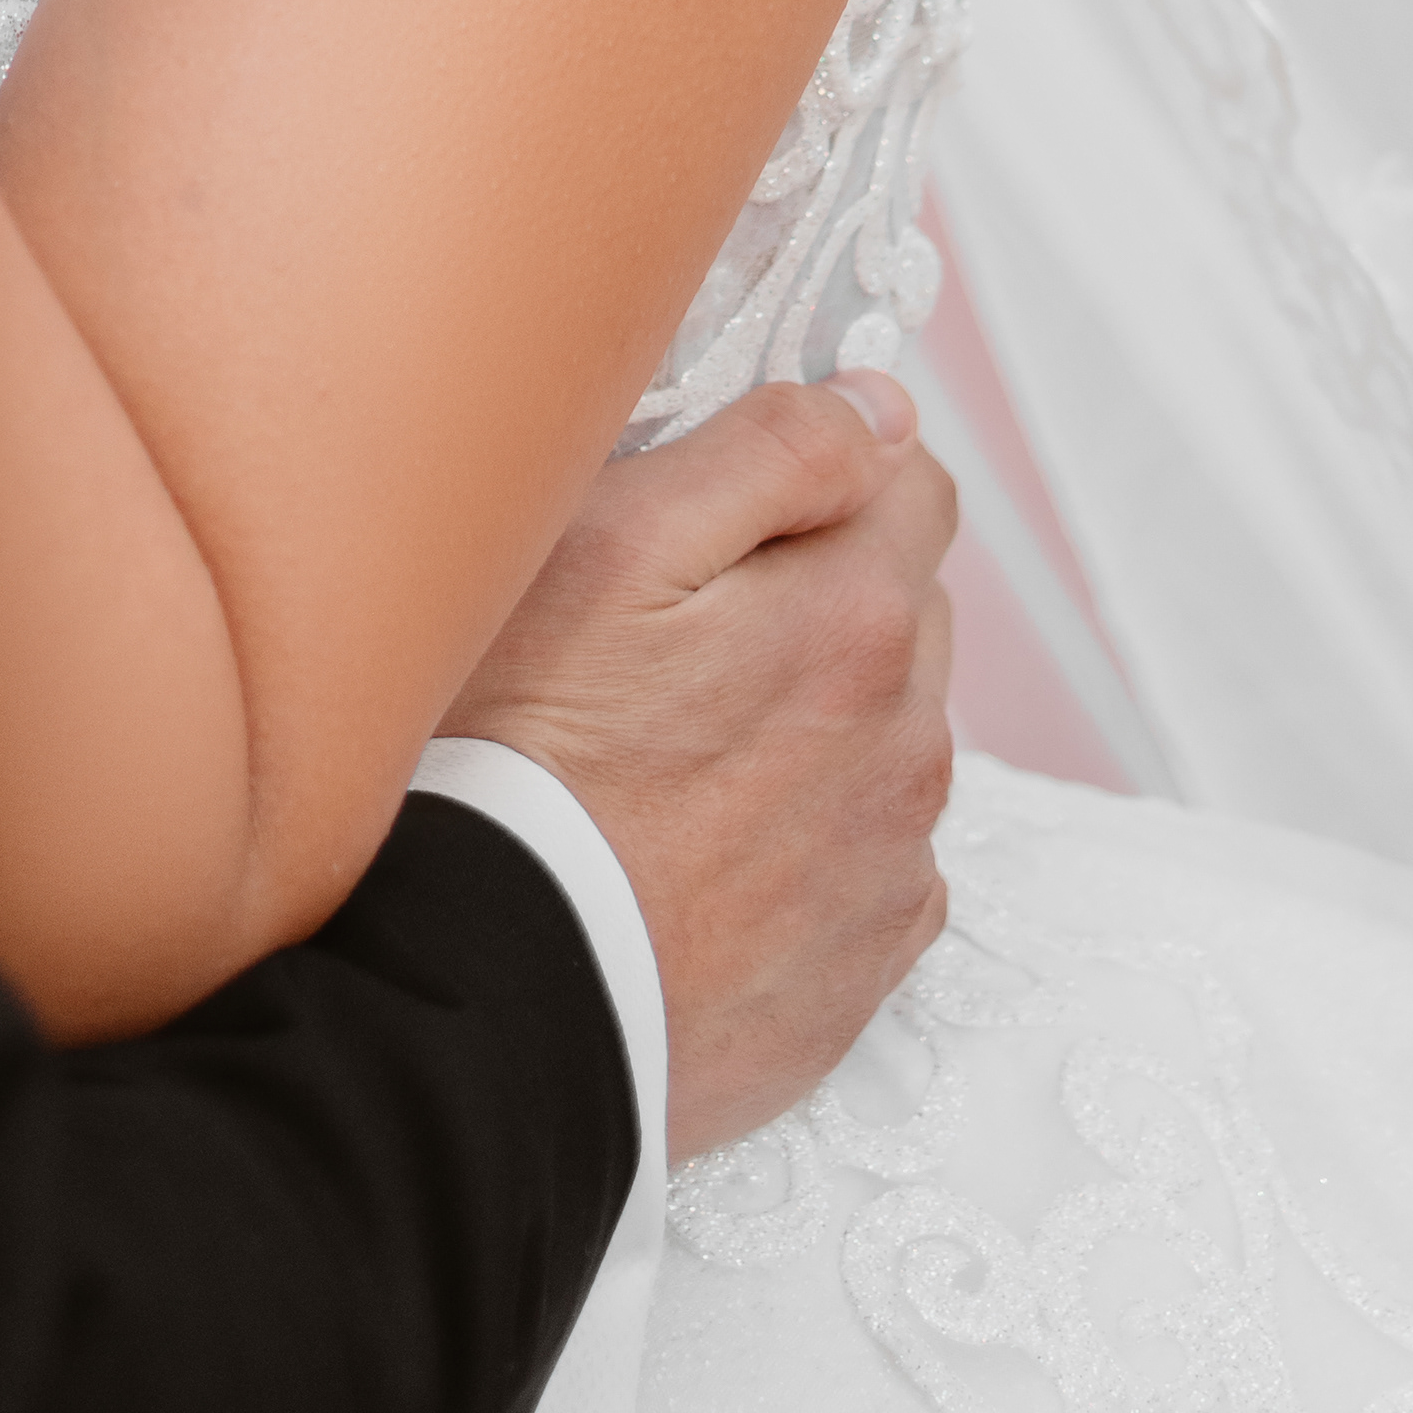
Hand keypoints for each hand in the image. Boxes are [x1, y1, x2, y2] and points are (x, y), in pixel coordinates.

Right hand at [444, 373, 956, 1157]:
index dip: (824, 473)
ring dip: (815, 718)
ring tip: (676, 751)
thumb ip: (769, 454)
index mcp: (859, 621)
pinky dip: (810, 834)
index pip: (911, 482)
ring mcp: (892, 865)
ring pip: (887, 735)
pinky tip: (706, 846)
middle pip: (903, 610)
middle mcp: (909, 743)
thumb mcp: (608, 546)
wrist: (500, 1004)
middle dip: (820, 595)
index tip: (734, 510)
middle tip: (679, 634)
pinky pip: (870, 857)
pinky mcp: (864, 965)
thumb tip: (882, 409)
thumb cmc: (524, 758)